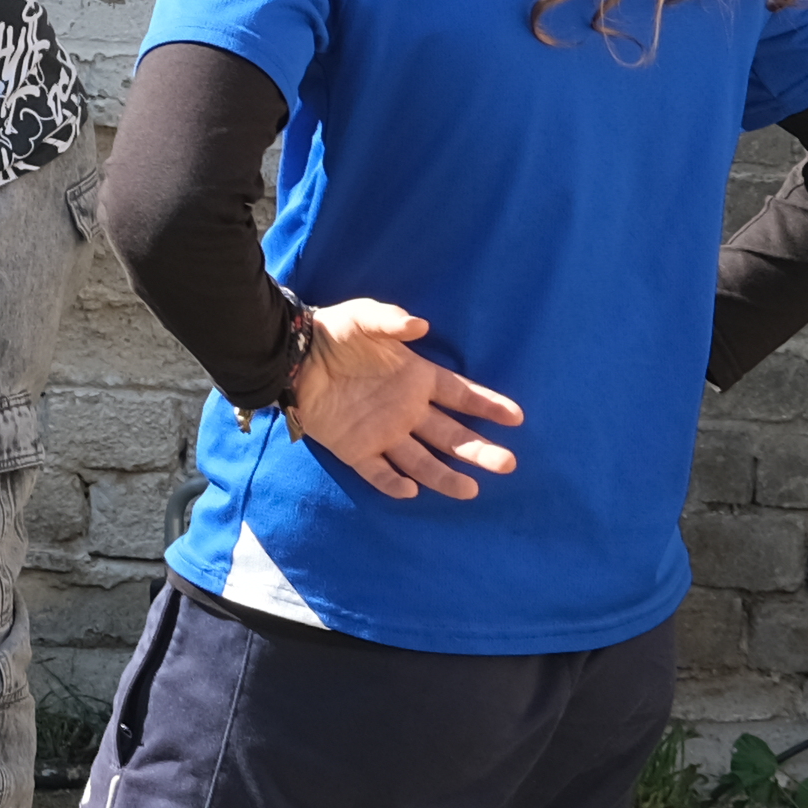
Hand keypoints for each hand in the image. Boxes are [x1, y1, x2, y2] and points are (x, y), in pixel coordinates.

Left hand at [282, 301, 524, 501]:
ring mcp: (383, 433)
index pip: (461, 395)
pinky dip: (393, 483)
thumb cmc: (333, 332)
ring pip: (422, 461)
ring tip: (471, 490)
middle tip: (507, 463)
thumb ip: (391, 321)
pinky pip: (378, 472)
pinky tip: (410, 490)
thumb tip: (421, 326)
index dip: (488, 404)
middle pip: (451, 436)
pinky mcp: (356, 449)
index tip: (516, 417)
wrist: (291, 356)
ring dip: (445, 476)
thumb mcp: (364, 318)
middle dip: (479, 450)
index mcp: (417, 379)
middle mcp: (407, 410)